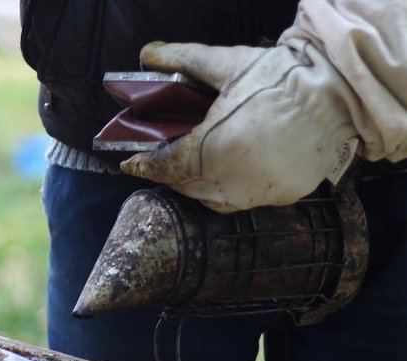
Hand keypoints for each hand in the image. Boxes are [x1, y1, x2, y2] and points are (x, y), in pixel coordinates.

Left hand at [120, 40, 359, 212]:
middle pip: (187, 185)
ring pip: (214, 199)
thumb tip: (147, 54)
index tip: (129, 164)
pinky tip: (230, 171)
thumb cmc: (279, 78)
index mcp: (211, 151)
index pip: (165, 166)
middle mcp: (231, 181)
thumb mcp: (225, 64)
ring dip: (198, 185)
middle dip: (170, 174)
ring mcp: (258, 193)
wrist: (339, 93)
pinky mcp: (282, 196)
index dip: (144, 166)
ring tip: (192, 166)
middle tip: (161, 160)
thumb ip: (181, 60)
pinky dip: (230, 188)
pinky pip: (244, 199)